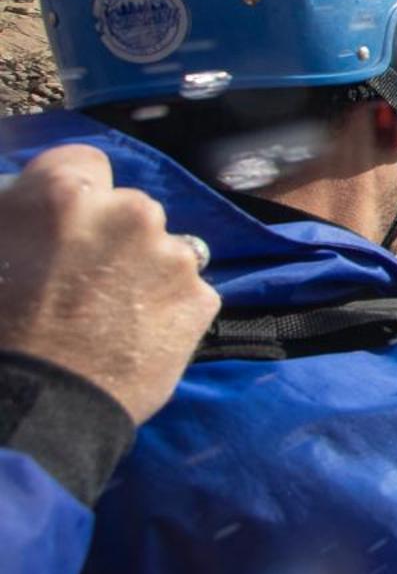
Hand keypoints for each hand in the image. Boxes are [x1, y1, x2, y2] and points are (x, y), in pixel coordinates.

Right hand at [0, 145, 219, 423]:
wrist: (33, 411)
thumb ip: (17, 215)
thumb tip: (25, 202)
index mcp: (64, 193)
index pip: (85, 162)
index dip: (73, 192)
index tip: (63, 224)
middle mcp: (129, 212)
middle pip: (129, 208)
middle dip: (111, 235)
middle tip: (81, 282)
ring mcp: (173, 255)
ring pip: (164, 249)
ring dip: (145, 271)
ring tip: (108, 314)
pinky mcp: (201, 299)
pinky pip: (187, 292)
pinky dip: (168, 309)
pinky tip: (136, 336)